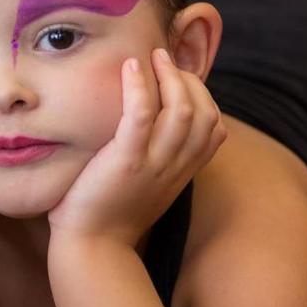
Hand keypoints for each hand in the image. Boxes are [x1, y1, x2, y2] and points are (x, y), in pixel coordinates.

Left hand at [49, 49, 225, 245]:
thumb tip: (150, 133)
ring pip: (181, 111)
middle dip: (189, 79)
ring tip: (152, 57)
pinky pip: (142, 115)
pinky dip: (140, 86)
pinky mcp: (126, 161)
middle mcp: (174, 168)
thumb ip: (157, 163)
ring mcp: (153, 165)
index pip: (214, 128)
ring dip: (169, 76)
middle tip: (164, 59)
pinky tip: (130, 67)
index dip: (203, 97)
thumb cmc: (108, 216)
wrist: (92, 249)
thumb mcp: (145, 188)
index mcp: (182, 174)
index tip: (180, 80)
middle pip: (203, 113)